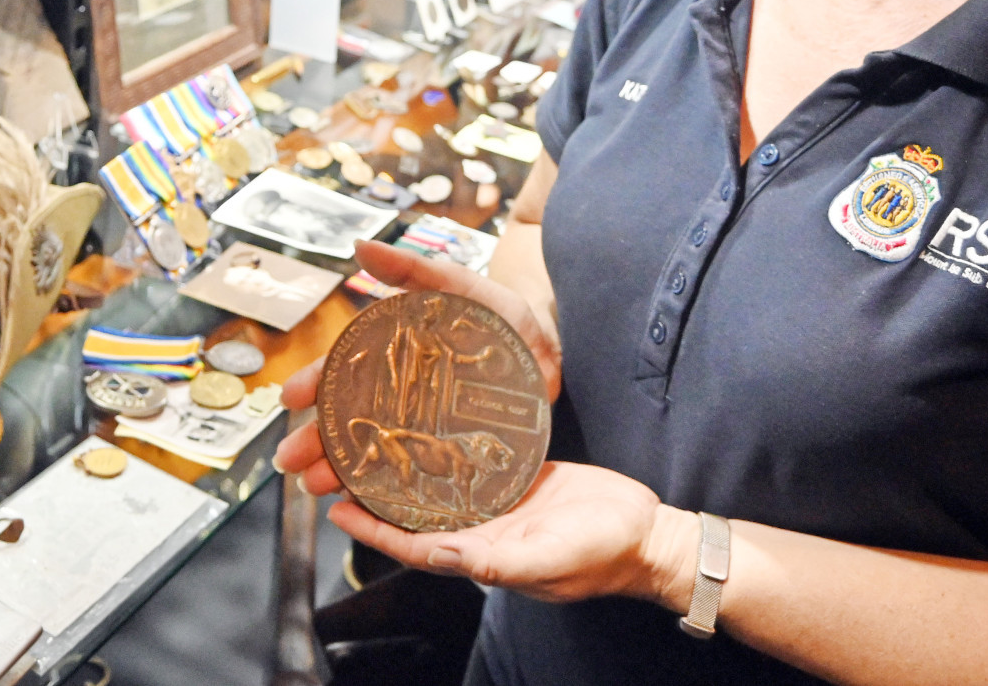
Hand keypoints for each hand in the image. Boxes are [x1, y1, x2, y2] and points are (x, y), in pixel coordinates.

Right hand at [272, 239, 562, 499]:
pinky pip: (410, 475)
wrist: (551, 349)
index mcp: (394, 355)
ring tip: (315, 486)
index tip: (289, 400)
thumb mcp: (456, 284)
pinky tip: (360, 504)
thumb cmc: (501, 314)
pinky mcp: (449, 454)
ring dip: (338, 469)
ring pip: (371, 450)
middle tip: (289, 461)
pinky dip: (381, 488)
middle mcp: (401, 394)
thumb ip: (412, 269)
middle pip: (349, 419)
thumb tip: (361, 246)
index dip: (315, 383)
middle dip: (314, 440)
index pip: (345, 371)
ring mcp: (423, 426)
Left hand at [329, 460, 683, 604]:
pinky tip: (432, 427)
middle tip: (343, 466)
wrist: (648, 534)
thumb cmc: (604, 553)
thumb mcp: (550, 558)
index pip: (414, 545)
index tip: (338, 507)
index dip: (374, 529)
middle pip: (418, 514)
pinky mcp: (519, 479)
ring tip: (376, 441)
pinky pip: (473, 464)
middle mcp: (483, 531)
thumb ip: (497, 561)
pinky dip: (448, 450)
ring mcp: (500, 505)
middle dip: (380, 495)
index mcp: (482, 556)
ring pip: (441, 488)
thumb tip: (446, 556)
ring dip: (408, 469)